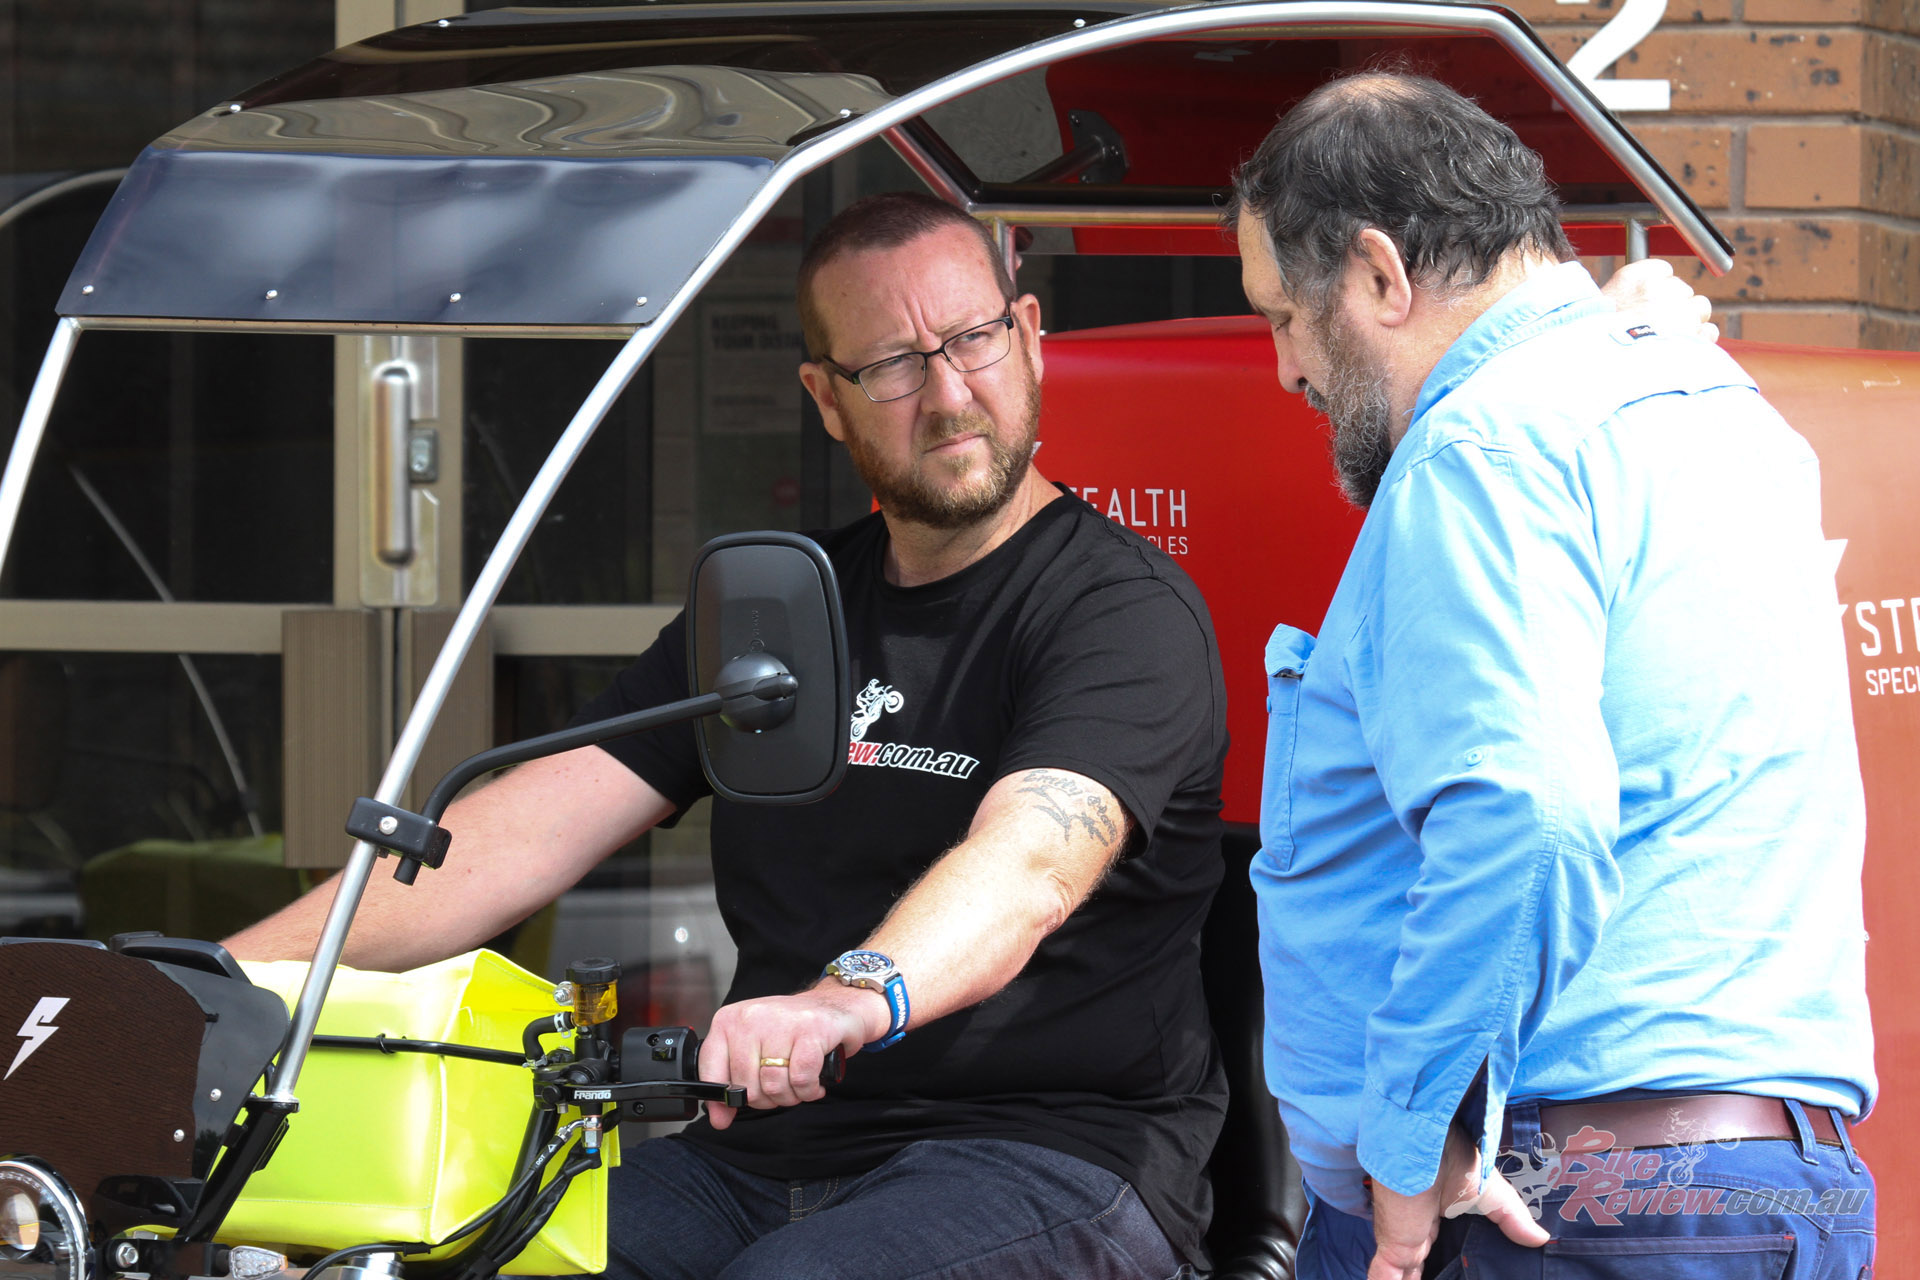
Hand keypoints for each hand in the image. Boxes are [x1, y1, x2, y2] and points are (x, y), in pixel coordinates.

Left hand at [697, 982, 885, 1128]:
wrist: (831, 1005)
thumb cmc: (788, 1030)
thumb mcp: (752, 1050)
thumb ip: (731, 1082)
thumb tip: (719, 1119)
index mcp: (729, 1021)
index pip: (711, 1071)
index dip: (725, 1097)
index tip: (737, 1105)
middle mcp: (750, 1018)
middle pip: (747, 1085)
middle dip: (767, 1099)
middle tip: (781, 1089)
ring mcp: (781, 1022)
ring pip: (774, 1085)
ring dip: (790, 1096)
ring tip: (799, 1085)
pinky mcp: (811, 1029)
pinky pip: (801, 1079)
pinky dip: (809, 1090)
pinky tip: (814, 1085)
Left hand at [1367, 1125, 1549, 1278]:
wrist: (1428, 1149)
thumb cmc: (1458, 1163)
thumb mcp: (1492, 1195)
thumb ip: (1512, 1219)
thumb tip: (1541, 1238)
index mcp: (1435, 1218)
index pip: (1435, 1249)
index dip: (1441, 1266)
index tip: (1456, 1278)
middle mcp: (1417, 1231)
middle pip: (1416, 1266)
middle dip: (1420, 1278)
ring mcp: (1404, 1240)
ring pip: (1401, 1275)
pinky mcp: (1393, 1245)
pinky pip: (1385, 1275)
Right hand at [1599, 258, 1718, 342]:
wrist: (1606, 369)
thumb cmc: (1595, 345)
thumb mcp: (1595, 314)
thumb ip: (1620, 300)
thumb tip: (1632, 304)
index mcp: (1632, 278)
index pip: (1660, 271)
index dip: (1656, 288)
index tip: (1648, 301)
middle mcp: (1660, 288)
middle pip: (1680, 288)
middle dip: (1673, 305)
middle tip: (1654, 326)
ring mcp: (1682, 311)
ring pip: (1699, 306)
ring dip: (1689, 320)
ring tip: (1669, 339)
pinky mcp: (1697, 334)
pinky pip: (1709, 330)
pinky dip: (1700, 340)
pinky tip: (1683, 349)